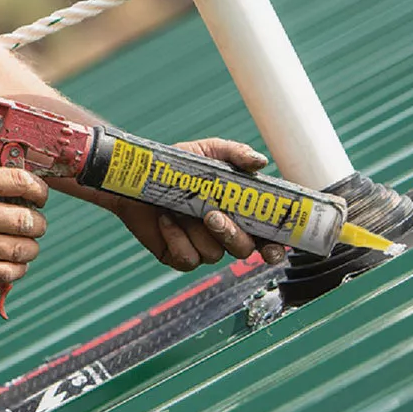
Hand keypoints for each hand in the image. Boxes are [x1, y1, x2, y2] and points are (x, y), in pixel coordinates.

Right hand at [0, 166, 48, 286]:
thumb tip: (16, 177)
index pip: (21, 182)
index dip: (40, 191)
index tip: (40, 197)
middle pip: (28, 220)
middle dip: (39, 223)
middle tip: (35, 223)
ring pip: (24, 249)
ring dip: (31, 247)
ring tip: (26, 243)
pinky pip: (9, 272)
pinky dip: (19, 268)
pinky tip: (13, 261)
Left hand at [113, 138, 287, 271]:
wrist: (137, 177)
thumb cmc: (176, 165)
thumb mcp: (208, 152)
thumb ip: (235, 154)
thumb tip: (260, 162)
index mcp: (238, 212)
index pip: (266, 236)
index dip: (274, 247)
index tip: (273, 248)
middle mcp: (223, 233)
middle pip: (243, 249)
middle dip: (232, 235)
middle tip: (213, 216)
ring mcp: (201, 246)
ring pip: (214, 255)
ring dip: (198, 233)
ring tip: (180, 209)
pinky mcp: (177, 255)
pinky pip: (187, 259)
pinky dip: (177, 239)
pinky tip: (166, 220)